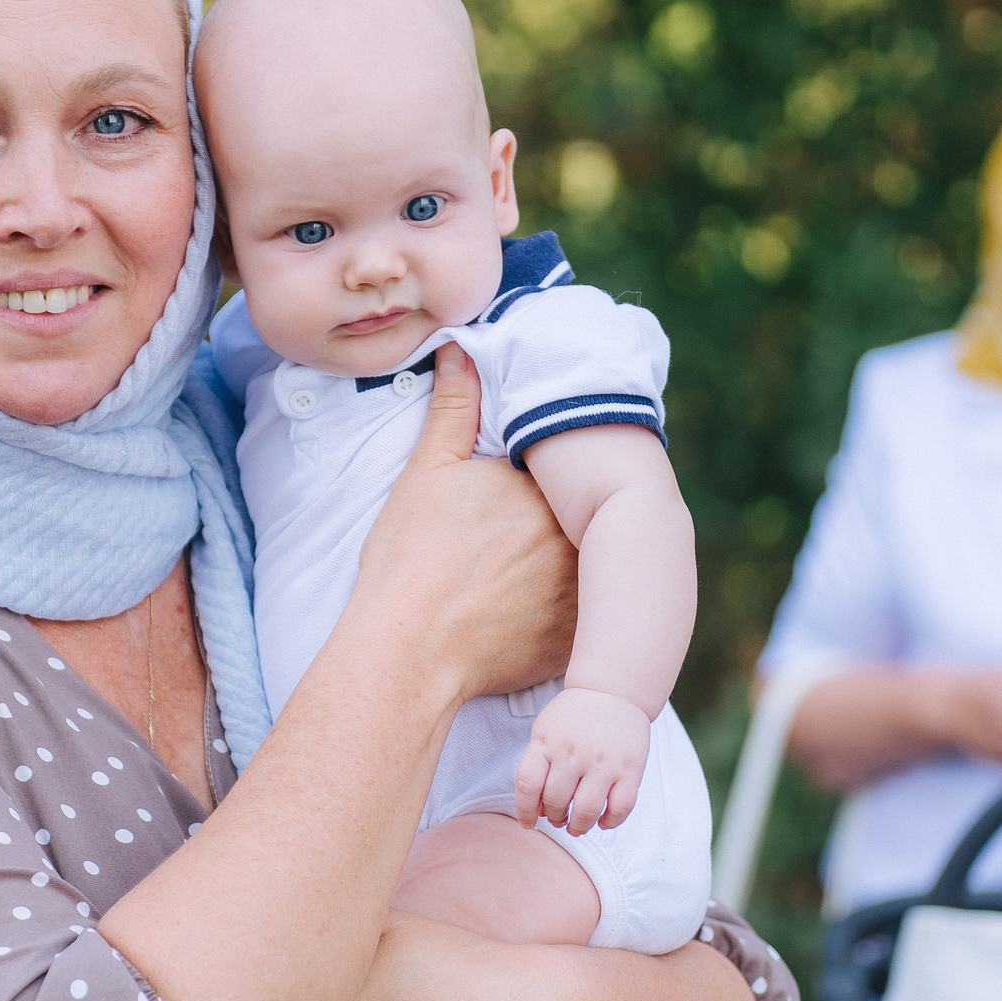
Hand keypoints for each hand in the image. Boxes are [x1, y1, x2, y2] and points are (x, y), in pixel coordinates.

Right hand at [354, 344, 577, 705]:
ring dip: (577, 565)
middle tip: (526, 531)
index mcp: (545, 489)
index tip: (529, 488)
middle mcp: (576, 538)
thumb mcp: (427, 473)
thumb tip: (461, 350)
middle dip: (570, 518)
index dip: (552, 477)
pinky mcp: (576, 641)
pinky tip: (535, 613)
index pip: (568, 471)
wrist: (407, 650)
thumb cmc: (411, 560)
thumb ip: (455, 410)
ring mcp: (582, 593)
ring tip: (534, 571)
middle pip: (586, 518)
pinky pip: (587, 621)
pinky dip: (570, 615)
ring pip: (594, 569)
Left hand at [515, 687, 649, 832]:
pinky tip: (603, 820)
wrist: (614, 689)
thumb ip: (538, 766)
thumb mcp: (545, 731)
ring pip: (587, 810)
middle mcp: (574, 752)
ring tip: (578, 826)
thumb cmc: (574, 716)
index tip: (528, 823)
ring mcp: (604, 761)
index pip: (528, 785)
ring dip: (579, 826)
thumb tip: (539, 811)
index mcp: (547, 742)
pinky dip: (610, 821)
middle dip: (555, 818)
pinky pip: (621, 807)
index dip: (524, 811)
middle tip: (560, 819)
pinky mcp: (631, 768)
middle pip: (556, 801)